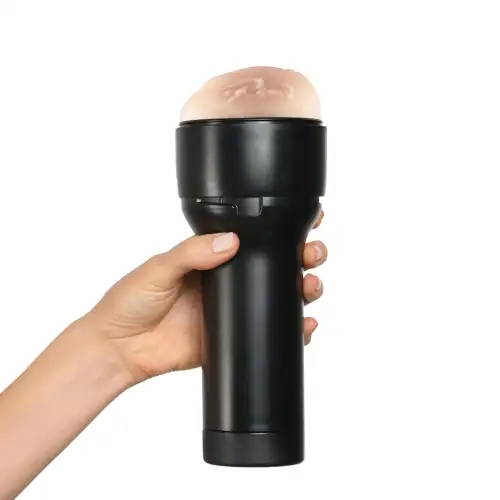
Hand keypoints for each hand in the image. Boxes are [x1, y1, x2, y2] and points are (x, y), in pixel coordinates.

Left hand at [83, 211, 326, 384]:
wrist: (119, 348)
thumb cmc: (130, 301)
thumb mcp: (159, 267)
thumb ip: (192, 252)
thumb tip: (230, 240)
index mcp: (212, 257)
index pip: (254, 238)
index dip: (281, 229)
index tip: (306, 221)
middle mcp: (228, 280)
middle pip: (277, 265)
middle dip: (303, 257)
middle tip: (312, 254)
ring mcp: (233, 310)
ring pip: (280, 297)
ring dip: (304, 290)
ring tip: (311, 286)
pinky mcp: (233, 337)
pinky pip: (269, 332)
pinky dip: (293, 331)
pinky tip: (305, 327)